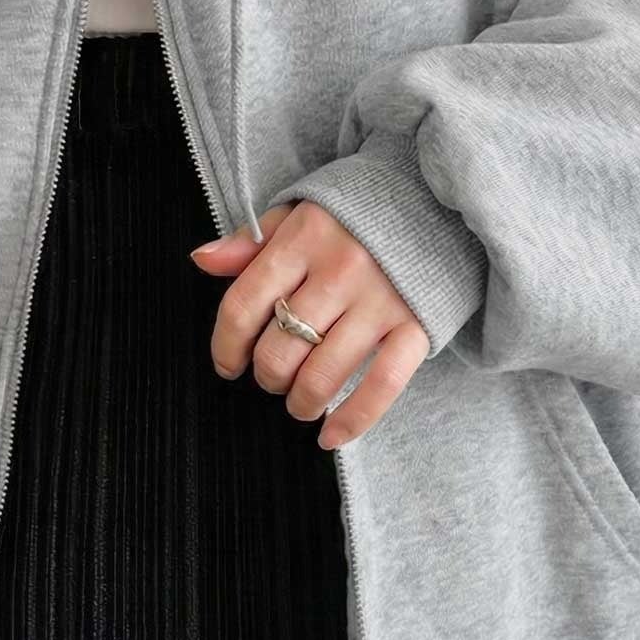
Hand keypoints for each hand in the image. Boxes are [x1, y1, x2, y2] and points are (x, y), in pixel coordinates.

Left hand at [189, 200, 428, 449]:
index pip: (245, 304)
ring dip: (302, 402)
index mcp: (305, 236)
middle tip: (273, 377)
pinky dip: (353, 420)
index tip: (228, 363)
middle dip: (267, 377)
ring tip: (301, 401)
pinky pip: (382, 385)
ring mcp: (381, 299)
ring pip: (322, 374)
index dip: (227, 345)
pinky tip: (332, 436)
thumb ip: (253, 241)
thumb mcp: (302, 212)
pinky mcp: (416, 325)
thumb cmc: (359, 213)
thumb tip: (202, 260)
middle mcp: (341, 268)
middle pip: (280, 348)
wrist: (437, 203)